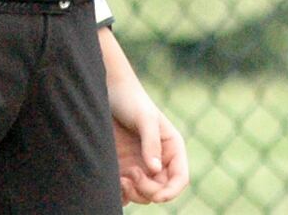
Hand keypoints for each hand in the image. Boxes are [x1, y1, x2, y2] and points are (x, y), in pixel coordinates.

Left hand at [108, 80, 188, 203]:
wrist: (107, 92)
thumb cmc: (131, 100)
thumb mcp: (145, 119)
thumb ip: (151, 143)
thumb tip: (155, 170)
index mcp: (172, 148)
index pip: (180, 178)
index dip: (172, 191)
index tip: (157, 196)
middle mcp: (159, 160)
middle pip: (161, 190)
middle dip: (148, 190)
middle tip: (131, 175)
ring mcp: (141, 166)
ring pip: (144, 195)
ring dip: (134, 193)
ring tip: (122, 178)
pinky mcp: (123, 169)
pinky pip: (127, 193)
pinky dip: (122, 194)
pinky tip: (115, 182)